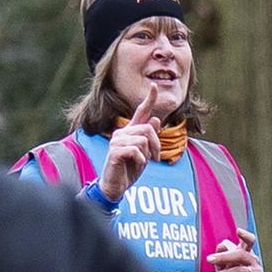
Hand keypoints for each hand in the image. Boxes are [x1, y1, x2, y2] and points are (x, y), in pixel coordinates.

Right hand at [100, 85, 162, 201]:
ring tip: (143, 163)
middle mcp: (122, 132)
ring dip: (148, 154)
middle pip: (148, 129)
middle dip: (156, 145)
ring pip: (143, 140)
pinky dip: (141, 160)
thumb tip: (156, 120)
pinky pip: (136, 150)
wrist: (116, 186)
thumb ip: (149, 138)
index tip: (155, 85)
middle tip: (155, 158)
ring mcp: (117, 141)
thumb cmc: (129, 169)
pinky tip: (136, 165)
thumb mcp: (144, 153)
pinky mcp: (115, 151)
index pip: (141, 112)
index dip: (149, 99)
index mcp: (131, 131)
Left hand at [206, 227, 264, 271]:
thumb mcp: (225, 266)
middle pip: (241, 255)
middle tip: (209, 259)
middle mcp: (254, 261)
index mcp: (247, 254)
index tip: (238, 231)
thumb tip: (221, 246)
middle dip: (223, 257)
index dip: (245, 236)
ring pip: (239, 271)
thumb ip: (222, 256)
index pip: (249, 241)